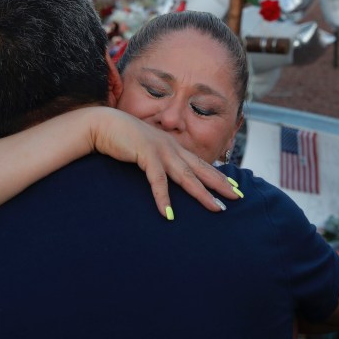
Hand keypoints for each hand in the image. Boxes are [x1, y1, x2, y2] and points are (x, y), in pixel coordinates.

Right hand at [88, 108, 240, 219]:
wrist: (101, 124)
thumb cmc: (121, 138)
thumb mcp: (144, 149)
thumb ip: (156, 159)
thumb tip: (164, 173)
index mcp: (171, 146)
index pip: (199, 163)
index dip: (217, 175)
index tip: (233, 186)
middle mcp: (171, 147)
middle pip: (200, 169)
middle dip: (220, 184)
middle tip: (237, 197)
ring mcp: (160, 150)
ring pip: (186, 176)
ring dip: (202, 194)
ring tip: (216, 208)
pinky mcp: (146, 154)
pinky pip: (158, 180)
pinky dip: (163, 198)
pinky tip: (168, 214)